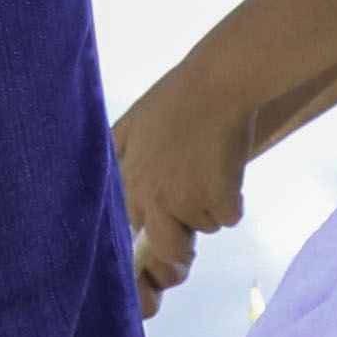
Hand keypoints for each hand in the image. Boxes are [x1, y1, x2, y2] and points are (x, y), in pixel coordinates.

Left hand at [116, 79, 249, 317]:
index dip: (146, 247)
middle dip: (182, 250)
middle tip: (192, 232)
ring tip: (208, 176)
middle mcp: (154, 198)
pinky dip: (232, 202)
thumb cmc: (174, 99)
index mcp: (131, 183)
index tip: (157, 252)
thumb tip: (104, 184)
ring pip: (203, 230)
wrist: (216, 83)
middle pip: (168, 252)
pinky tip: (226, 172)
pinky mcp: (221, 197)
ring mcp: (188, 200)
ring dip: (208, 213)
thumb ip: (115, 156)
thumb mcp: (129, 125)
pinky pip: (229, 218)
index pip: (131, 235)